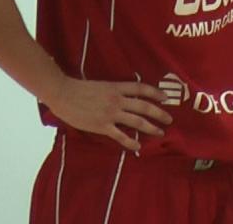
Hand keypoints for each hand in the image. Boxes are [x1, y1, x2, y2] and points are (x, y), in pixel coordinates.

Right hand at [44, 77, 172, 151]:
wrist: (62, 94)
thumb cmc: (79, 88)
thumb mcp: (102, 85)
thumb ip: (114, 90)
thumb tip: (126, 96)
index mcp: (116, 87)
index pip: (141, 89)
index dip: (155, 92)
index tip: (165, 97)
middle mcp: (117, 100)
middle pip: (144, 106)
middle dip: (159, 113)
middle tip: (169, 119)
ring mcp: (110, 113)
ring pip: (137, 121)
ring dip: (151, 127)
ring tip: (160, 132)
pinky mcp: (102, 126)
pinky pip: (120, 136)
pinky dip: (131, 142)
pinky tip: (138, 146)